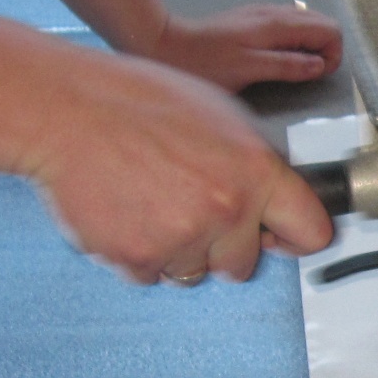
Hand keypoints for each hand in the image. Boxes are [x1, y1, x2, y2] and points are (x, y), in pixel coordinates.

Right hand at [20, 48, 332, 283]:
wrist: (66, 111)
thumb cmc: (136, 101)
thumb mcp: (220, 114)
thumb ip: (253, 163)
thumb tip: (272, 195)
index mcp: (254, 172)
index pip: (311, 232)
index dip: (295, 237)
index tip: (282, 238)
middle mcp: (225, 211)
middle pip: (244, 265)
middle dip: (223, 245)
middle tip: (191, 207)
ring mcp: (181, 240)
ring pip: (194, 273)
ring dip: (178, 250)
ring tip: (151, 201)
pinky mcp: (137, 259)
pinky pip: (150, 275)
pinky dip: (139, 253)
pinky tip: (127, 211)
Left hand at [146, 0, 343, 92]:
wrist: (167, 45)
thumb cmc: (204, 62)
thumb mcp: (249, 69)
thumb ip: (287, 66)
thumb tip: (320, 66)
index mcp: (278, 24)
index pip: (330, 29)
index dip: (332, 55)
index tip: (314, 75)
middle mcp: (274, 12)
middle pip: (322, 23)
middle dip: (324, 50)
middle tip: (305, 73)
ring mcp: (263, 13)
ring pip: (306, 23)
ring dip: (309, 46)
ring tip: (289, 68)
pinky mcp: (252, 19)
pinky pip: (288, 26)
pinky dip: (293, 41)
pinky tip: (275, 57)